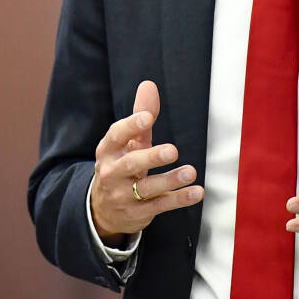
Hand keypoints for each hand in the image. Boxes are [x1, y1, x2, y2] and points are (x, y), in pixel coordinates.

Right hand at [90, 80, 203, 246]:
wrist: (103, 209)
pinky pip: (160, 205)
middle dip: (151, 157)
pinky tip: (196, 192)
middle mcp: (112, 173)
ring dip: (170, 180)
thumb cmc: (121, 165)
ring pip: (147, 188)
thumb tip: (149, 85)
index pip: (116, 136)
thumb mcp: (128, 142)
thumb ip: (140, 115)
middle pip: (131, 164)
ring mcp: (124, 195)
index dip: (131, 126)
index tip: (148, 118)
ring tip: (190, 172)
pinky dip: (179, 199)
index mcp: (108, 151)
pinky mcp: (138, 213)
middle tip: (173, 150)